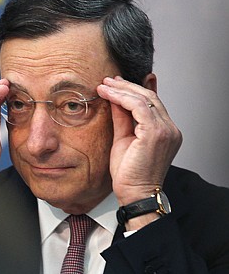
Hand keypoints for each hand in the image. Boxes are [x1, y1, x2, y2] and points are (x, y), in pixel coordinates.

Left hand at [97, 76, 182, 206]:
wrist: (134, 193)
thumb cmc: (129, 173)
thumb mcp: (124, 138)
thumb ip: (123, 118)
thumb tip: (116, 100)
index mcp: (166, 131)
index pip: (152, 102)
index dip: (133, 90)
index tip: (116, 83)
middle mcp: (170, 129)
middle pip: (150, 97)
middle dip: (126, 86)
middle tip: (108, 80)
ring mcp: (165, 130)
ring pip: (144, 99)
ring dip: (121, 89)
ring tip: (104, 85)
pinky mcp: (155, 133)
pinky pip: (139, 106)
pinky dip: (122, 98)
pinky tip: (108, 94)